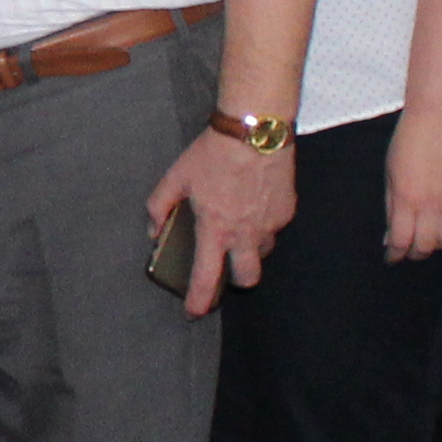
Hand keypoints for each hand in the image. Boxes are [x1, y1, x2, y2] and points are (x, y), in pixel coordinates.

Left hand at [148, 128, 296, 312]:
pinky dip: (263, 223)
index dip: (199, 301)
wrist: (255, 129)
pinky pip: (274, 228)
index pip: (207, 279)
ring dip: (250, 248)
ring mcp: (270, 224)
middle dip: (236, 281)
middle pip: (248, 279)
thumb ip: (159, 207)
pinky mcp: (287, 210)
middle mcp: (246, 234)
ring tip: (238, 225)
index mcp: (215, 229)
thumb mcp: (176, 177)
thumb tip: (154, 230)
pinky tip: (253, 203)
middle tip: (225, 267)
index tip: (194, 312)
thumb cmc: (214, 152)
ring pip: (263, 252)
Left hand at [382, 109, 441, 262]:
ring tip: (429, 238)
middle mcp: (433, 204)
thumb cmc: (408, 140)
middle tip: (409, 250)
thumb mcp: (390, 173)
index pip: (401, 241)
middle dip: (415, 253)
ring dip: (437, 243)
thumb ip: (391, 205)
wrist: (440, 116)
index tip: (391, 257)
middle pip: (427, 245)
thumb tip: (391, 233)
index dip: (395, 254)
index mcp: (408, 199)